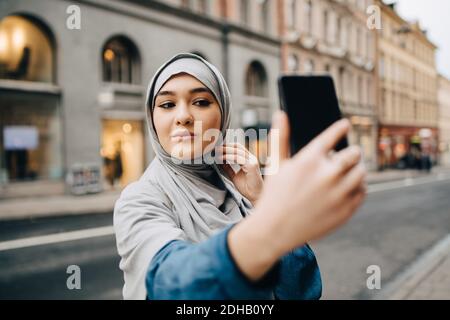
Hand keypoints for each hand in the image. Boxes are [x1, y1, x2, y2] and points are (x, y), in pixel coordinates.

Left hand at [216, 143, 262, 205]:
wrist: (254, 196)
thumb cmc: (247, 188)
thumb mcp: (234, 176)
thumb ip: (228, 168)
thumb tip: (219, 161)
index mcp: (248, 159)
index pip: (238, 147)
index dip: (227, 146)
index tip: (217, 147)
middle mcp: (251, 158)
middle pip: (237, 147)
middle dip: (225, 146)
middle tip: (215, 147)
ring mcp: (252, 161)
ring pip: (237, 151)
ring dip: (226, 150)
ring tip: (217, 151)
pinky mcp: (251, 166)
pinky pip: (238, 158)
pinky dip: (229, 157)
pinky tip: (221, 158)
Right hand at [227, 111, 366, 280]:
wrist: (276, 230)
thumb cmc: (274, 194)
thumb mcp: (276, 164)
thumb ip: (281, 137)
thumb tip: (281, 113)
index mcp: (309, 159)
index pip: (334, 135)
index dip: (341, 128)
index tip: (345, 124)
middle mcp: (328, 174)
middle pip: (355, 153)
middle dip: (351, 153)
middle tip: (347, 155)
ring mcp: (339, 193)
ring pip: (361, 172)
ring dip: (356, 170)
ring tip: (346, 173)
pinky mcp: (346, 210)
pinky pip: (362, 191)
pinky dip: (357, 187)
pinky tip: (345, 188)